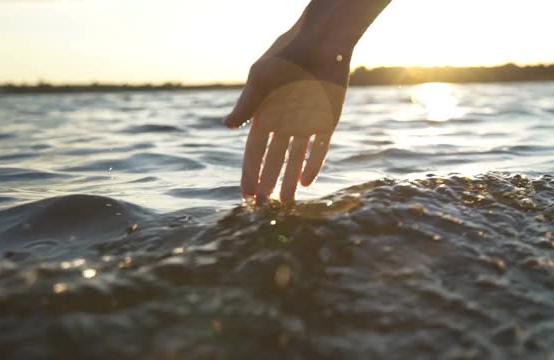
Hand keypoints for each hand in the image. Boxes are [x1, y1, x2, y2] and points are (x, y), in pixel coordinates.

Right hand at [223, 39, 349, 202]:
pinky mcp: (327, 122)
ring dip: (290, 181)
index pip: (254, 152)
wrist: (321, 42)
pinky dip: (312, 165)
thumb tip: (226, 126)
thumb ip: (247, 104)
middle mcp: (284, 123)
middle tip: (265, 208)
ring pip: (296, 160)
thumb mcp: (261, 78)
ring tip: (286, 204)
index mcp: (264, 115)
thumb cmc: (285, 55)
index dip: (250, 174)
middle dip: (268, 184)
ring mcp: (306, 124)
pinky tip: (305, 183)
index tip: (246, 196)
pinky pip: (319, 149)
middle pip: (274, 161)